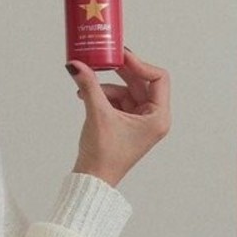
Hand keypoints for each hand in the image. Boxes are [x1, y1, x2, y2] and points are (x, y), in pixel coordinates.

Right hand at [67, 48, 170, 186]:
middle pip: (142, 82)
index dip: (140, 64)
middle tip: (104, 59)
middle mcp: (153, 118)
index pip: (158, 78)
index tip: (121, 56)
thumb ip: (89, 86)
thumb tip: (77, 65)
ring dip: (107, 87)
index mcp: (158, 117)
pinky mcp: (127, 124)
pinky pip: (118, 101)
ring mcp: (140, 121)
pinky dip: (103, 96)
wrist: (93, 180)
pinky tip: (86, 96)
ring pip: (127, 91)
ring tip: (87, 88)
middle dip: (121, 73)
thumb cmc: (104, 156)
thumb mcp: (98, 114)